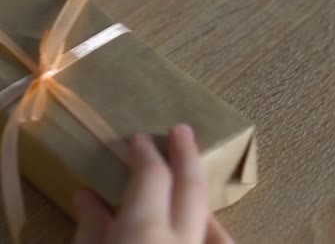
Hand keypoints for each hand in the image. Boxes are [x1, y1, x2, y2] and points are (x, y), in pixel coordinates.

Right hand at [72, 124, 232, 243]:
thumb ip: (90, 229)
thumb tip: (88, 198)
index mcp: (145, 235)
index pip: (153, 178)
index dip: (145, 155)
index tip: (139, 139)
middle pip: (192, 189)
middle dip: (187, 157)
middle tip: (181, 131)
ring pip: (218, 222)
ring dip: (204, 196)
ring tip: (194, 176)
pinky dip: (214, 233)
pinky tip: (205, 225)